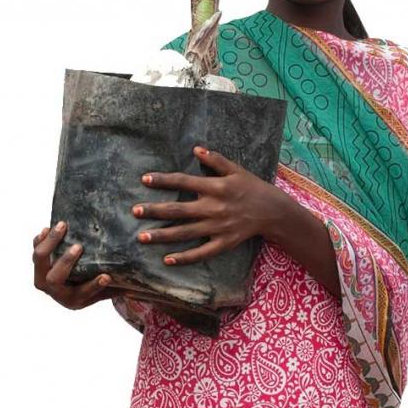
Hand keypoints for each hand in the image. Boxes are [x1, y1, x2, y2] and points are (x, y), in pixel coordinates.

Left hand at [32, 221, 118, 309]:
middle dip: (65, 262)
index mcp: (74, 301)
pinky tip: (49, 228)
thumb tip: (144, 281)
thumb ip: (121, 286)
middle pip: (53, 279)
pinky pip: (36, 250)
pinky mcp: (39, 264)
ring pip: (39, 261)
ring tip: (63, 226)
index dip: (92, 286)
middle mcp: (56, 292)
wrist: (74, 286)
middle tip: (79, 246)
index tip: (106, 276)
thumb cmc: (98, 287)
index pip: (81, 294)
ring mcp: (43, 277)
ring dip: (50, 243)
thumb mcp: (110, 290)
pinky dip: (41, 239)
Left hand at [129, 145, 276, 266]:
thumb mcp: (236, 169)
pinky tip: (167, 259)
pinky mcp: (223, 242)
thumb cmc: (252, 187)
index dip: (163, 180)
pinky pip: (201, 252)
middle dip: (155, 211)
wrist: (273, 211)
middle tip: (134, 211)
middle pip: (179, 210)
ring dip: (162, 235)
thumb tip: (196, 149)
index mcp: (215, 187)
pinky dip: (185, 257)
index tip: (144, 180)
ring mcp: (218, 227)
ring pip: (185, 232)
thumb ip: (215, 160)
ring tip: (142, 237)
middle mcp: (214, 207)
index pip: (184, 182)